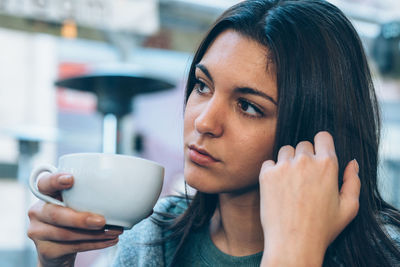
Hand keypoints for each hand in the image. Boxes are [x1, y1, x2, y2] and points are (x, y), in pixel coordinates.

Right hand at [27, 172, 122, 266]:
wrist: (60, 249)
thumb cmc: (73, 218)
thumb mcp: (76, 203)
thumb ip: (86, 195)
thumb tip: (119, 191)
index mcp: (45, 194)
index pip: (45, 183)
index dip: (55, 180)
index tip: (70, 179)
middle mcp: (37, 211)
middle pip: (56, 214)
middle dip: (81, 219)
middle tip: (103, 221)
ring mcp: (38, 232)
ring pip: (67, 234)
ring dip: (95, 234)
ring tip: (115, 232)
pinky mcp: (45, 250)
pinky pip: (72, 247)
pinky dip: (94, 244)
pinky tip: (109, 240)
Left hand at [259, 131, 359, 266]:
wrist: (293, 244)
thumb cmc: (322, 229)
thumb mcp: (349, 208)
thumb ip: (353, 182)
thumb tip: (352, 163)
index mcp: (327, 165)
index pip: (323, 136)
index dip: (321, 144)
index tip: (318, 154)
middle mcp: (305, 161)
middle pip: (303, 145)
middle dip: (305, 157)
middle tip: (305, 178)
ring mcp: (284, 166)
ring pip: (285, 151)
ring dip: (288, 161)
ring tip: (291, 183)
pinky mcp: (266, 174)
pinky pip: (269, 163)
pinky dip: (272, 171)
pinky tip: (278, 188)